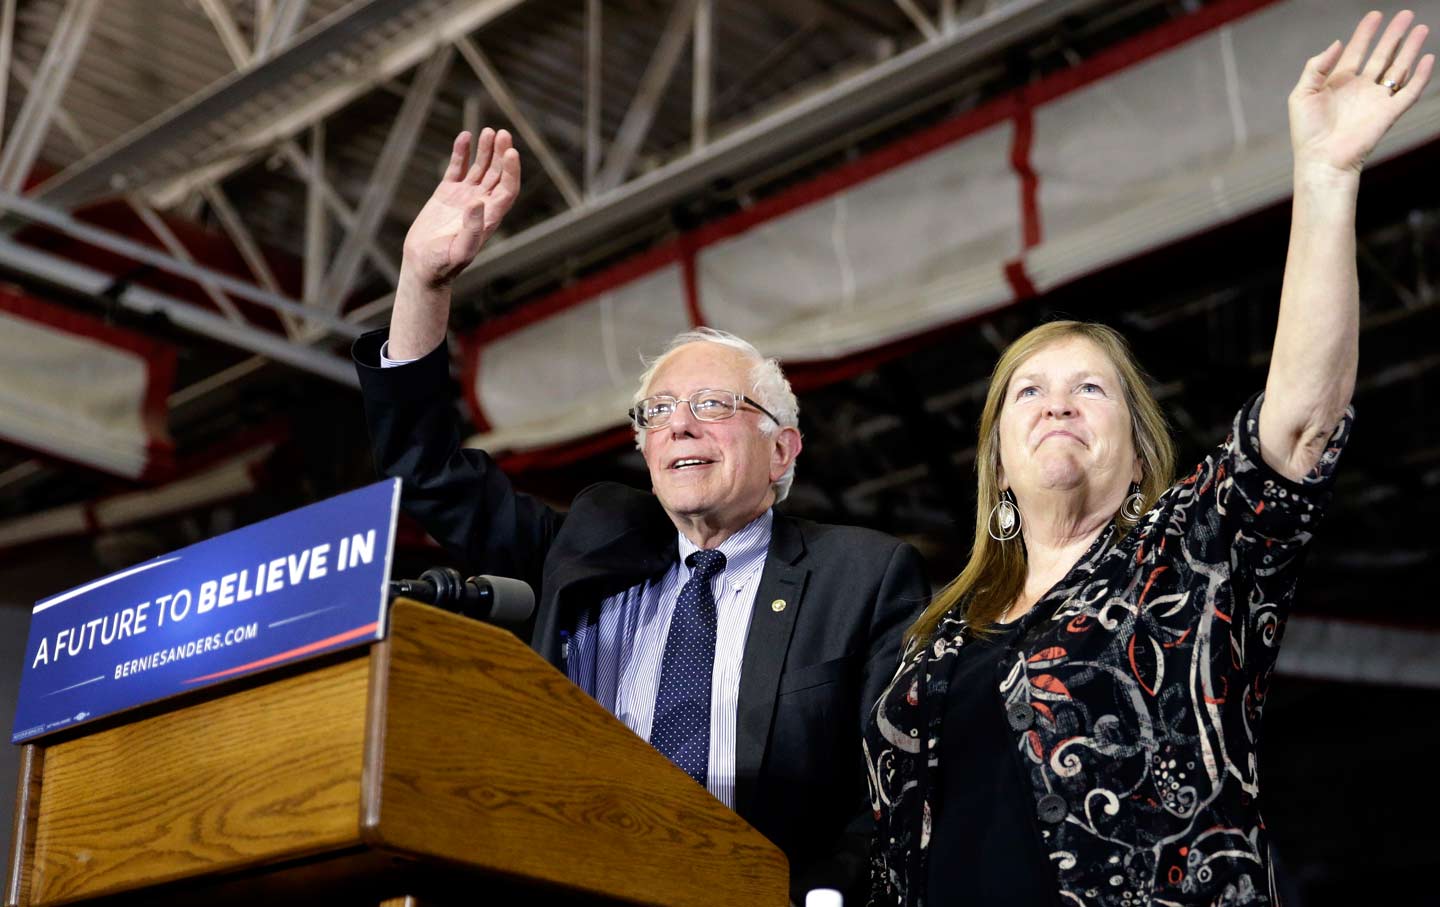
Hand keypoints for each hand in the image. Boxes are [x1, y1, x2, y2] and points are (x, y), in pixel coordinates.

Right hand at [403, 128, 520, 288]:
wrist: (422, 265)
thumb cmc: (443, 264)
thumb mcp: (459, 250)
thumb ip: (472, 228)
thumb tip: (477, 201)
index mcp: (489, 217)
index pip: (508, 189)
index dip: (512, 171)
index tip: (511, 152)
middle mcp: (481, 204)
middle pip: (497, 174)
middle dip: (501, 154)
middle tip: (502, 134)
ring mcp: (464, 197)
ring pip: (480, 168)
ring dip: (486, 150)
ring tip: (489, 131)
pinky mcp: (447, 193)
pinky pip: (457, 168)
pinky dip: (461, 153)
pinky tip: (465, 136)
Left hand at [1289, 10, 1433, 176]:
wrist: (1321, 159)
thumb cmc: (1307, 132)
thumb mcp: (1302, 94)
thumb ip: (1316, 67)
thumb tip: (1338, 43)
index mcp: (1339, 83)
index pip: (1356, 51)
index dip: (1365, 33)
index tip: (1374, 15)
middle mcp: (1360, 89)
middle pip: (1382, 55)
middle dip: (1393, 35)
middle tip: (1404, 15)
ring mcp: (1376, 100)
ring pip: (1398, 68)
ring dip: (1410, 49)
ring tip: (1419, 29)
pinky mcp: (1389, 113)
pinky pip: (1409, 91)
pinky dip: (1420, 76)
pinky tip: (1427, 58)